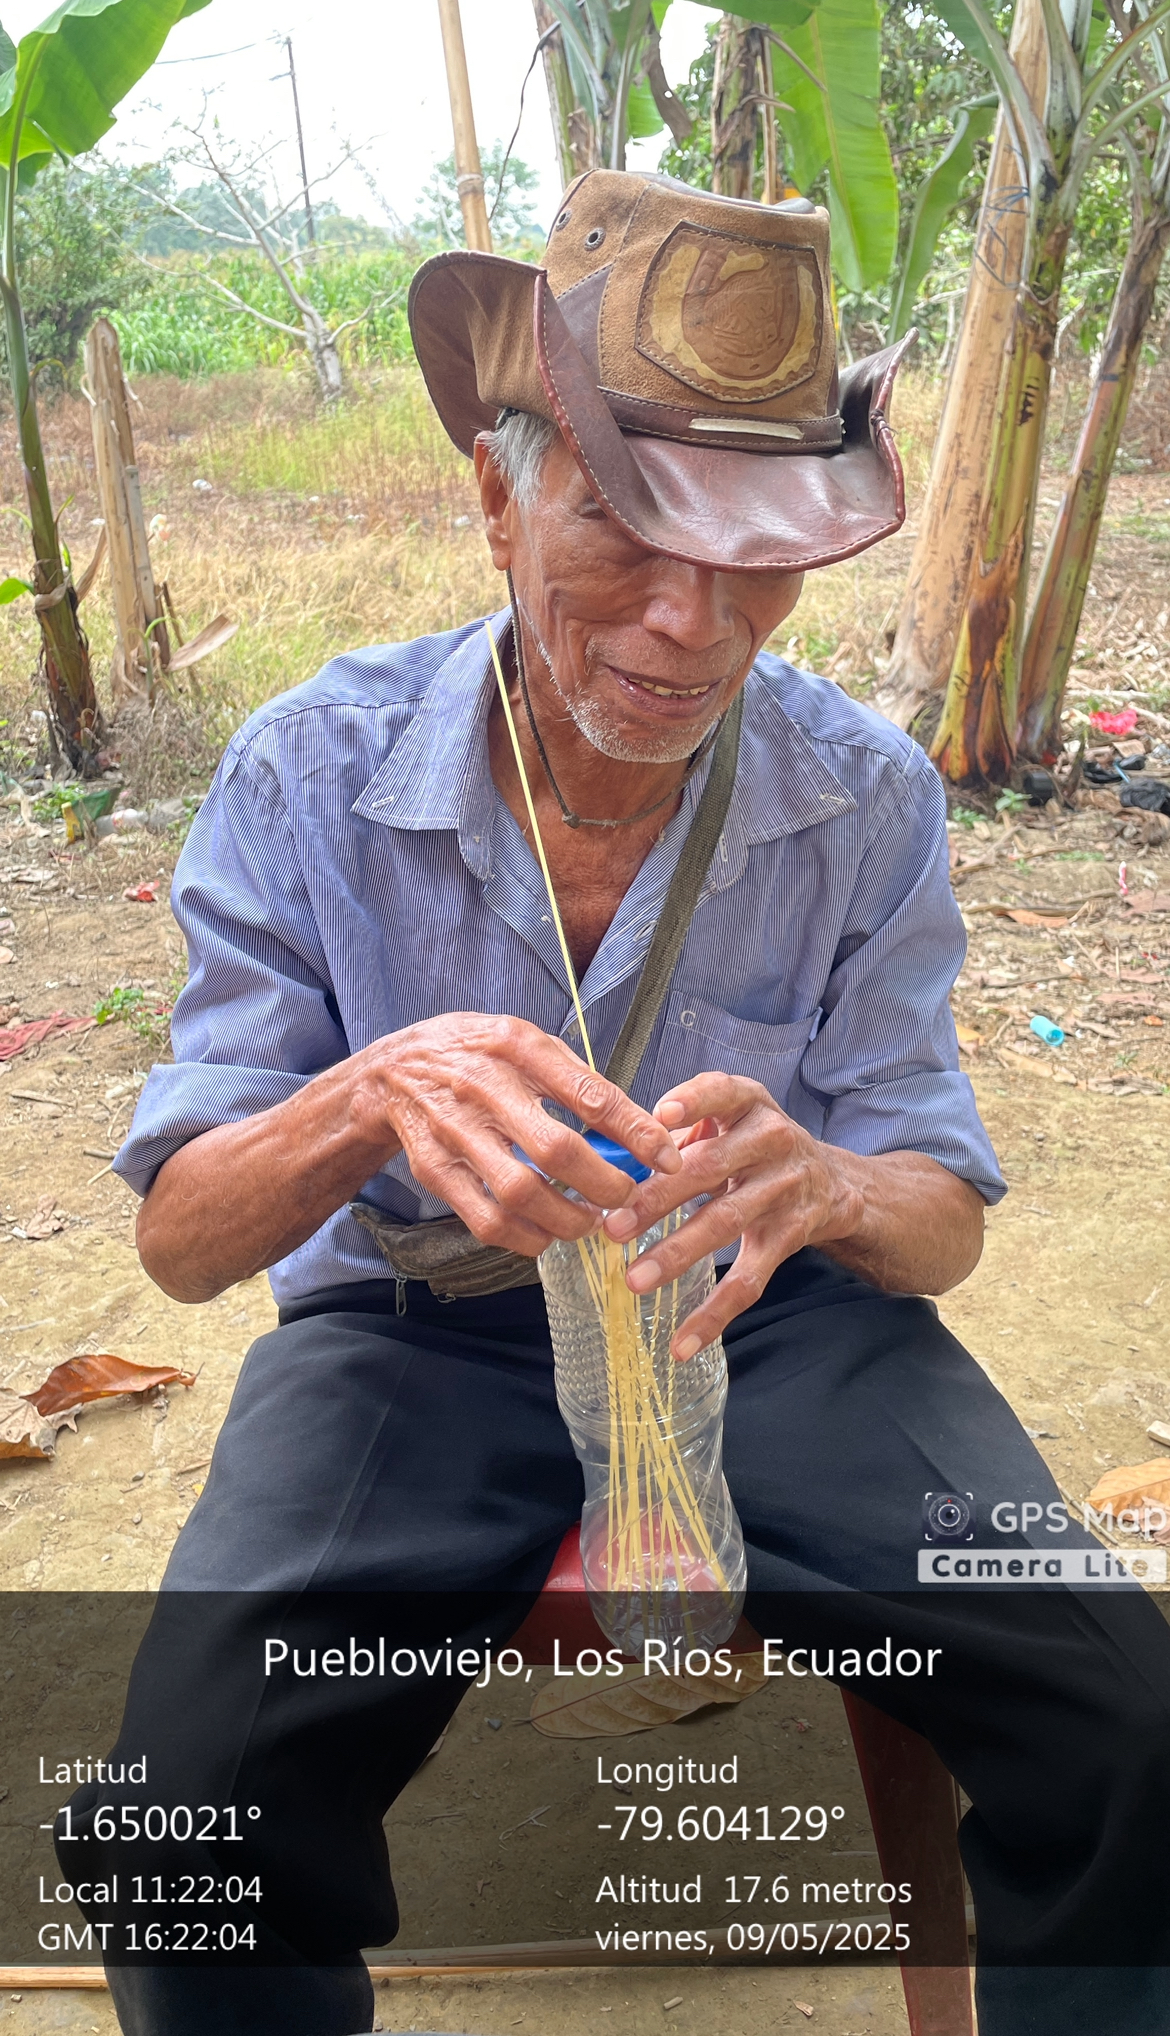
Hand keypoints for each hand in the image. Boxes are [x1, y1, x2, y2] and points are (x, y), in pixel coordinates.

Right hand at [371, 1013, 681, 1256]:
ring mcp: (455, 1132)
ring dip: (568, 1220)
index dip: (636, 1132)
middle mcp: (484, 1088)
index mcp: (517, 1048)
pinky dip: (526, 1239)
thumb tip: (637, 1124)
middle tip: (626, 1198)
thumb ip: (575, 1078)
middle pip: (556, 1151)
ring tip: (589, 1222)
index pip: (589, 1095)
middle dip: (605, 1185)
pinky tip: (547, 1234)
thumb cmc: (475, 1055)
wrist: (391, 1072)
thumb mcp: (525, 1041)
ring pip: (521, 1194)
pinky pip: (486, 1221)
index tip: (666, 1159)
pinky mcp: (434, 1171)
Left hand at [600, 1073, 862, 1357]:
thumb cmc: (753, 1145)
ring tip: (635, 1279)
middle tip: (613, 1226)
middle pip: (711, 1168)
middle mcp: (773, 1141)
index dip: (694, 1102)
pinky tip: (682, 1342)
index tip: (660, 1117)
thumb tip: (604, 1159)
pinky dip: (714, 1314)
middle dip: (659, 1197)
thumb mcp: (727, 1121)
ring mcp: (785, 1190)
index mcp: (749, 1104)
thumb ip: (675, 1133)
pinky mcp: (789, 1237)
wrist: (833, 1183)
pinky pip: (750, 1280)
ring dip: (678, 1254)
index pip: (723, 1092)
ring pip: (726, 1224)